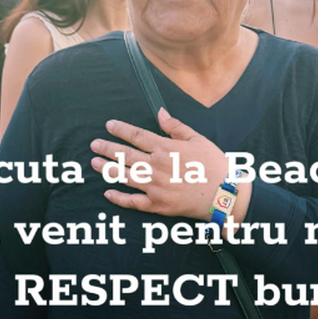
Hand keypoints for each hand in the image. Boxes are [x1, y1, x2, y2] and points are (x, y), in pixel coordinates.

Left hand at [90, 108, 230, 219]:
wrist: (224, 194)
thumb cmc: (214, 165)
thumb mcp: (197, 139)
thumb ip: (176, 126)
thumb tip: (160, 112)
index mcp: (165, 148)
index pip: (136, 136)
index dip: (120, 129)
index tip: (109, 126)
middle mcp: (156, 166)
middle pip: (125, 155)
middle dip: (107, 148)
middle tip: (94, 145)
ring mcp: (154, 187)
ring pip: (124, 176)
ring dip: (108, 169)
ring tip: (95, 164)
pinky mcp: (157, 205)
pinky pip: (133, 202)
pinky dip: (119, 198)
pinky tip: (108, 193)